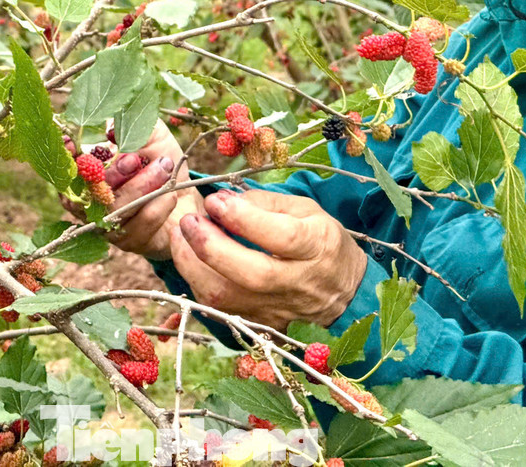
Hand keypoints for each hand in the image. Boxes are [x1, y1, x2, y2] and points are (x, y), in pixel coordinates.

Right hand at [61, 125, 204, 260]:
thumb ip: (132, 124)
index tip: (73, 144)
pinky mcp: (127, 241)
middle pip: (90, 190)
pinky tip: (170, 194)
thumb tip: (109, 127)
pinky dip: (158, 204)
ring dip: (142, 185)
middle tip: (135, 158)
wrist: (188, 194)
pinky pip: (140, 222)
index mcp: (88, 170)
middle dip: (114, 172)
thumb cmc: (162, 160)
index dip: (66, 156)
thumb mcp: (150, 134)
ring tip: (164, 167)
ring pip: (116, 208)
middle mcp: (90, 200)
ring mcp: (107, 223)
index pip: (66, 165)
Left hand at [168, 188, 365, 331]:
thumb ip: (266, 203)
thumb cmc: (321, 242)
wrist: (344, 295)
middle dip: (211, 247)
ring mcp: (278, 309)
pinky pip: (220, 309)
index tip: (215, 200)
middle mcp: (298, 283)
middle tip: (188, 221)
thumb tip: (223, 200)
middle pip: (252, 274)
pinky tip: (190, 260)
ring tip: (181, 237)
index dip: (244, 218)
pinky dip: (199, 284)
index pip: (281, 236)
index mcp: (318, 247)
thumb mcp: (306, 210)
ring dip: (194, 267)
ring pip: (229, 299)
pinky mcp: (260, 324)